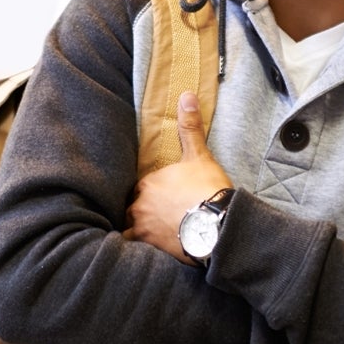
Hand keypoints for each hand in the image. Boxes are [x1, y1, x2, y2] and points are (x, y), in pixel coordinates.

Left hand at [124, 91, 231, 263]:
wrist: (215, 224)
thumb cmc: (207, 189)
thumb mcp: (199, 156)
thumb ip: (190, 127)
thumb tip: (186, 95)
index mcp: (148, 182)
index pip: (140, 186)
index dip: (149, 190)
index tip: (162, 194)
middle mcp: (139, 203)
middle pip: (131, 205)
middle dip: (140, 208)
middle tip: (156, 213)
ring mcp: (141, 226)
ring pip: (128, 225)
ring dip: (134, 227)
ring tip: (147, 231)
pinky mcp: (147, 246)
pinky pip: (130, 246)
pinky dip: (132, 247)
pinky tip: (138, 249)